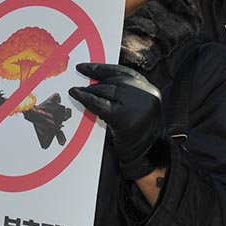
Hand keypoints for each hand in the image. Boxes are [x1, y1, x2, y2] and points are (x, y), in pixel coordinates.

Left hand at [68, 62, 162, 180]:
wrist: (146, 158)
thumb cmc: (137, 135)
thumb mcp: (136, 108)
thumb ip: (123, 94)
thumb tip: (95, 81)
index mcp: (150, 89)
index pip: (123, 72)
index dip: (102, 68)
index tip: (84, 67)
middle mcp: (146, 94)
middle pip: (115, 80)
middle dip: (95, 81)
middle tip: (77, 82)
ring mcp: (137, 105)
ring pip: (107, 90)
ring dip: (89, 90)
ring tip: (76, 91)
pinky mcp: (124, 118)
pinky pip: (100, 104)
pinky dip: (86, 99)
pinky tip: (77, 95)